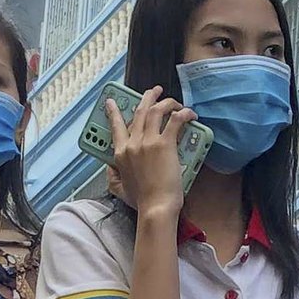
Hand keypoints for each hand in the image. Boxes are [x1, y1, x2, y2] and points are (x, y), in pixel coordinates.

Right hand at [106, 88, 197, 219]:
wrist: (155, 207)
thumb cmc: (141, 201)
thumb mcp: (117, 188)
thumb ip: (112, 175)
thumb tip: (109, 167)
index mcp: (120, 153)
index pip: (116, 126)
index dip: (114, 111)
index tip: (112, 101)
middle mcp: (132, 143)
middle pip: (139, 112)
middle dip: (147, 97)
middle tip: (154, 91)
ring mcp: (148, 142)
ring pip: (155, 110)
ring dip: (166, 102)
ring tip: (173, 100)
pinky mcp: (165, 144)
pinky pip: (174, 120)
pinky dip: (182, 113)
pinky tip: (189, 113)